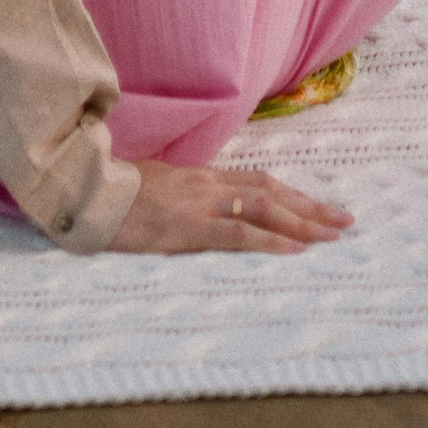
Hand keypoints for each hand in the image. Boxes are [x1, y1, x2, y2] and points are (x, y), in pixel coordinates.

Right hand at [107, 159, 353, 255]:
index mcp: (199, 177)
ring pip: (263, 208)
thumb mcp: (153, 188)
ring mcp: (198, 204)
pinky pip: (237, 233)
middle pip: (270, 191)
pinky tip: (294, 250)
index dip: (291, 194)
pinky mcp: (186, 228)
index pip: (256, 182)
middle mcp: (206, 184)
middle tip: (345, 221)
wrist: (82, 190)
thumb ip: (180, 195)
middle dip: (310, 207)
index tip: (319, 207)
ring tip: (332, 236)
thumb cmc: (111, 193)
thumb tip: (197, 207)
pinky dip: (270, 240)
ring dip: (302, 223)